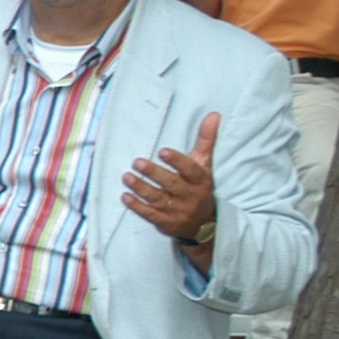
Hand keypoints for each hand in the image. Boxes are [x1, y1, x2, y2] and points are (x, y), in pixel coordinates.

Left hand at [121, 111, 219, 243]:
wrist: (202, 223)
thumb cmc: (198, 186)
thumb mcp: (204, 164)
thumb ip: (205, 140)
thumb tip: (214, 114)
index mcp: (200, 180)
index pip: (190, 170)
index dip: (177, 161)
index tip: (163, 151)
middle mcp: (190, 196)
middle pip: (172, 184)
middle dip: (154, 174)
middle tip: (137, 162)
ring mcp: (178, 211)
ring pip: (158, 199)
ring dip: (141, 188)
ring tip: (126, 177)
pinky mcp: (165, 222)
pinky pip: (151, 215)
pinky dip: (137, 207)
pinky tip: (125, 196)